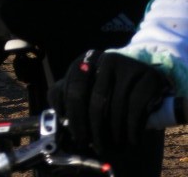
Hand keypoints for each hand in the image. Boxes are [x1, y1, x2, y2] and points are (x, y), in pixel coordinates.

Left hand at [48, 50, 170, 154]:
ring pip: (116, 109)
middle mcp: (106, 59)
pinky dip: (131, 130)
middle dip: (94, 130)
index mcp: (86, 60)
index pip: (73, 90)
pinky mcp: (148, 77)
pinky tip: (130, 140)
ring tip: (114, 147)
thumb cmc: (108, 87)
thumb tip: (58, 115)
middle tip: (96, 147)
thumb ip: (66, 95)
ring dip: (114, 134)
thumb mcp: (86, 86)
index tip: (77, 137)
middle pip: (95, 101)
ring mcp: (128, 66)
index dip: (74, 117)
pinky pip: (135, 110)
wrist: (143, 78)